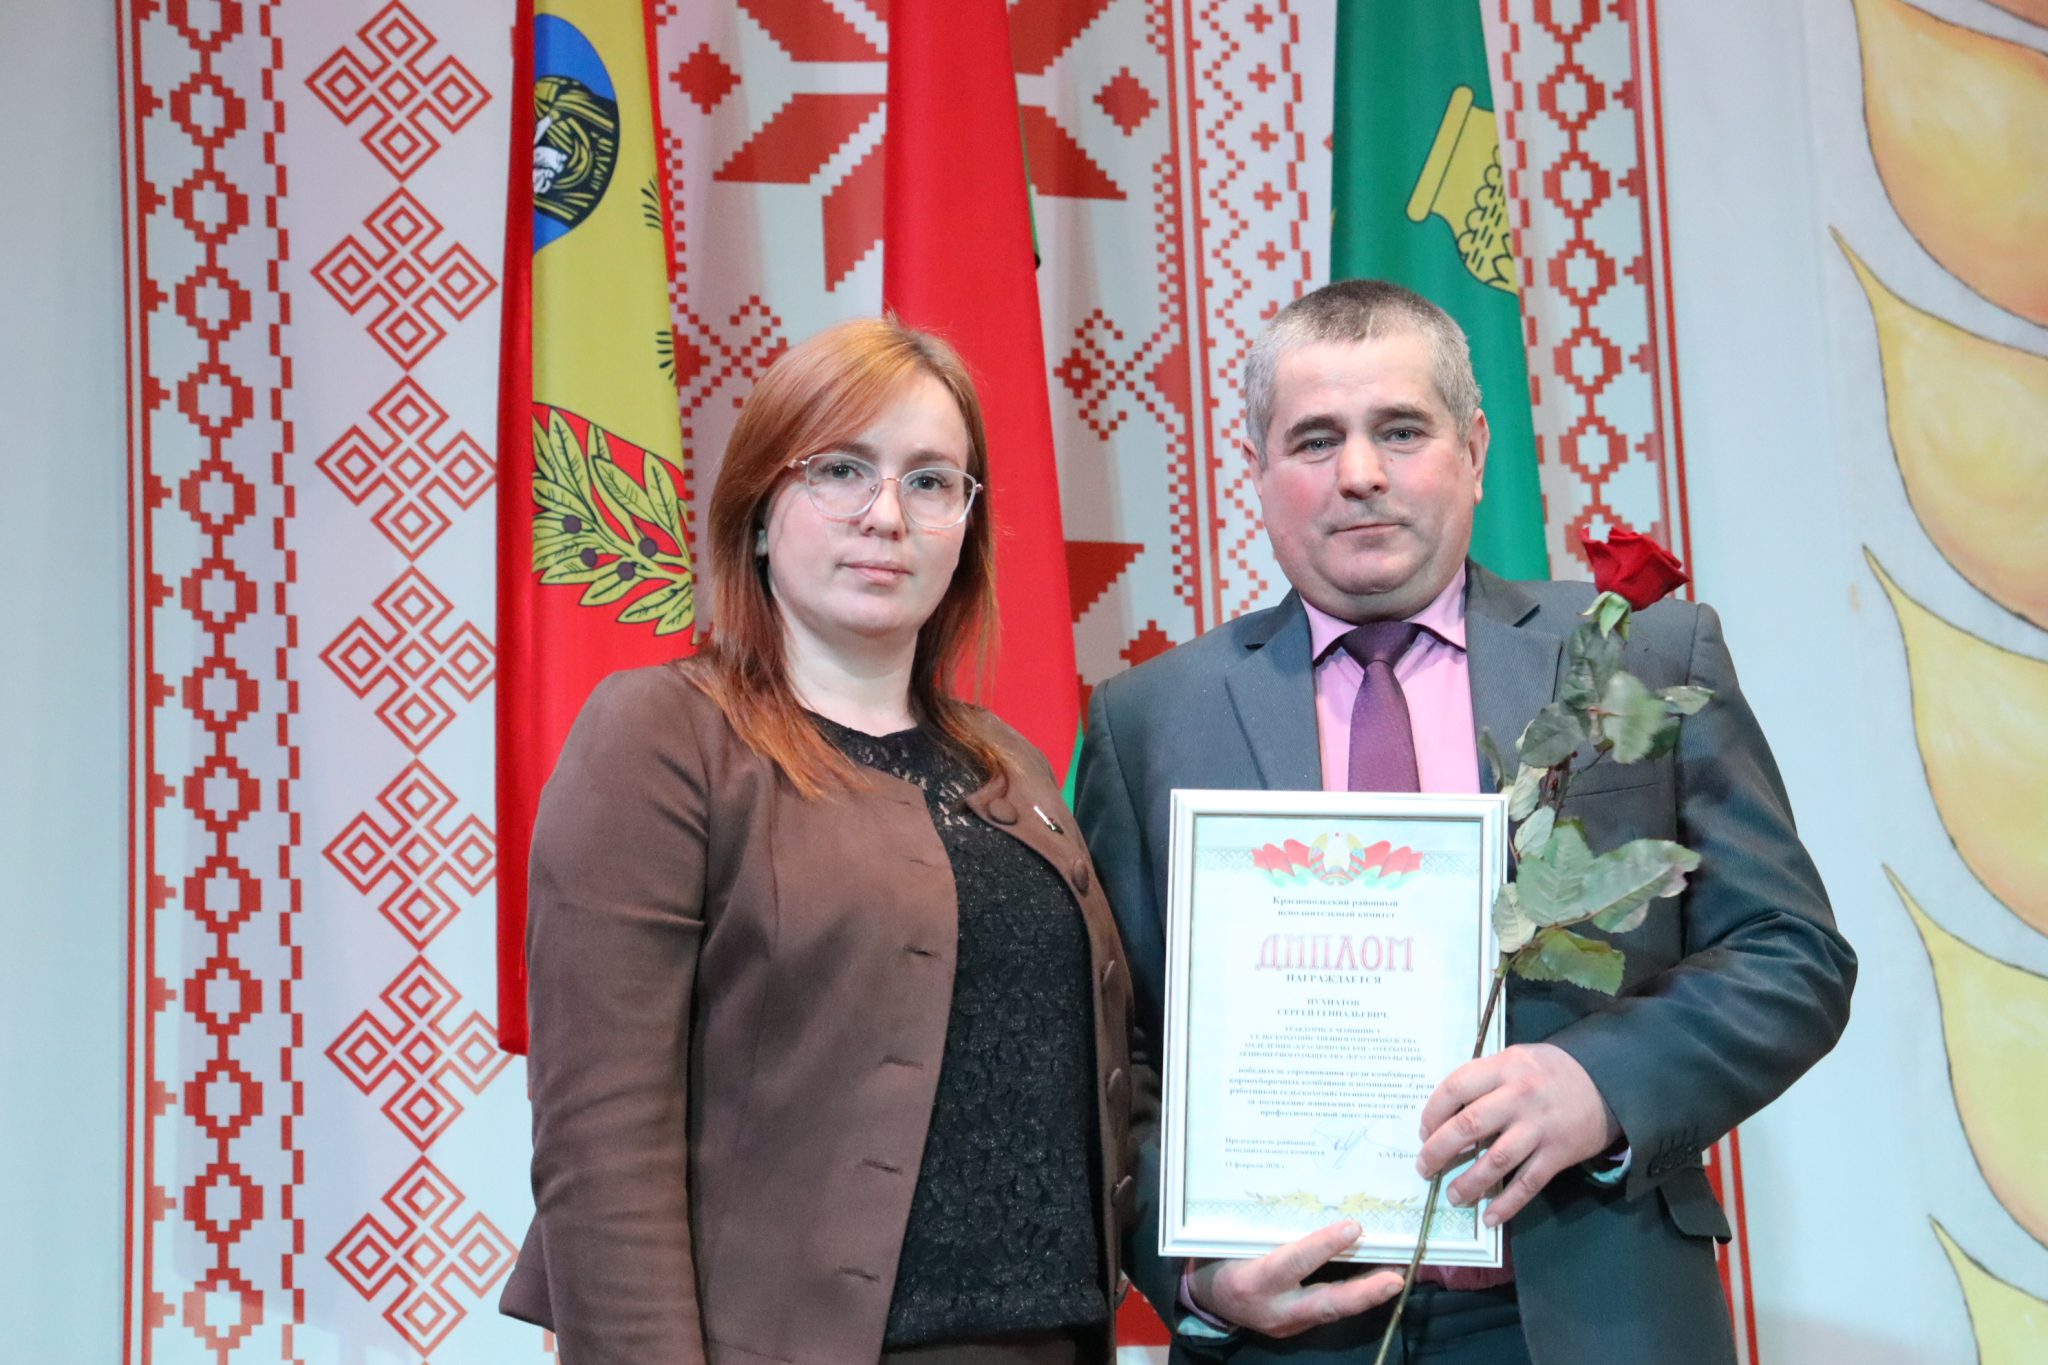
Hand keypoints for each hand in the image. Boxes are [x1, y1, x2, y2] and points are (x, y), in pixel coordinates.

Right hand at [1187, 1219, 1403, 1336]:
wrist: (1202, 1298)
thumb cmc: (1216, 1256)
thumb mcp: (1231, 1240)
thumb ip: (1266, 1229)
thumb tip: (1309, 1198)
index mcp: (1252, 1281)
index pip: (1293, 1263)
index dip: (1323, 1246)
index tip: (1353, 1227)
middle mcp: (1273, 1309)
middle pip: (1326, 1303)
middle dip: (1364, 1292)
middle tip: (1395, 1278)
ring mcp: (1287, 1324)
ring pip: (1334, 1311)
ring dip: (1367, 1294)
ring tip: (1397, 1274)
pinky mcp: (1296, 1327)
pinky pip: (1329, 1311)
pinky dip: (1353, 1296)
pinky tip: (1374, 1280)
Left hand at [1415, 1042, 1620, 1225]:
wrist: (1608, 1081)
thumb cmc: (1551, 1070)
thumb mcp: (1516, 1058)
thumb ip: (1486, 1078)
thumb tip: (1447, 1112)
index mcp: (1504, 1068)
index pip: (1455, 1088)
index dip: (1432, 1112)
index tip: (1423, 1131)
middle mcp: (1519, 1097)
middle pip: (1469, 1126)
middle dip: (1439, 1151)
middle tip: (1423, 1167)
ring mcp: (1539, 1128)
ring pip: (1496, 1160)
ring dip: (1469, 1182)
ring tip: (1452, 1196)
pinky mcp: (1558, 1154)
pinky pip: (1528, 1183)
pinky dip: (1507, 1203)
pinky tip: (1489, 1217)